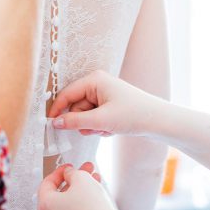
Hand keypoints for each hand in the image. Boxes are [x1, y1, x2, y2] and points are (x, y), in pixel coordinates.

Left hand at [38, 163, 128, 209]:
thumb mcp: (82, 179)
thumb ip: (72, 172)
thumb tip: (70, 174)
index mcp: (46, 205)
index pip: (47, 183)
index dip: (59, 171)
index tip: (68, 167)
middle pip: (60, 193)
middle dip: (74, 179)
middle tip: (84, 170)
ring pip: (69, 203)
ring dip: (81, 189)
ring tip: (94, 179)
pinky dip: (82, 202)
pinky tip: (95, 194)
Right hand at [49, 70, 167, 137]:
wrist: (159, 121)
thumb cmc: (132, 115)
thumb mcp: (101, 120)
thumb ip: (75, 121)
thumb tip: (55, 122)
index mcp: (94, 80)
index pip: (67, 94)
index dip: (57, 109)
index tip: (50, 125)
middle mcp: (98, 83)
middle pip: (76, 106)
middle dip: (83, 121)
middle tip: (96, 129)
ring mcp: (104, 94)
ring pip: (85, 114)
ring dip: (92, 126)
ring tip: (107, 129)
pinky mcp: (109, 104)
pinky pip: (95, 117)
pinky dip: (100, 126)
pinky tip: (113, 129)